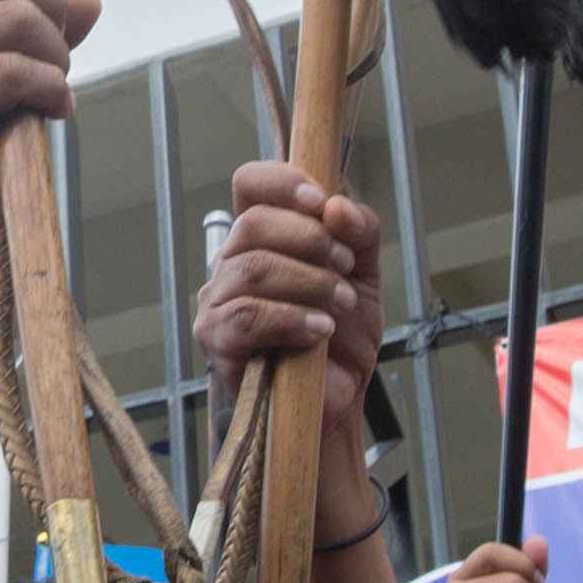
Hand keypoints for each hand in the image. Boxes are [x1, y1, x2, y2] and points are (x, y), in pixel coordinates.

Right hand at [196, 162, 388, 544]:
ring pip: (251, 268)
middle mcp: (233, 263)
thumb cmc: (341, 337)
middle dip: (309, 240)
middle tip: (345, 267)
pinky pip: (246, 317)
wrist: (337, 399)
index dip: (282, 183)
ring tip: (341, 303)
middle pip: (252, 223)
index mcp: (264, 237)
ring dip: (307, 282)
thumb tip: (336, 204)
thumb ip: (360, 232)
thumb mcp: (366, 275)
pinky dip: (290, 318)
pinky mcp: (217, 342)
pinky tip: (318, 329)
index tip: (320, 201)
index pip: (251, 185)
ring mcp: (218, 302)